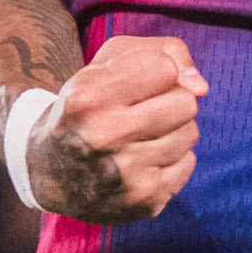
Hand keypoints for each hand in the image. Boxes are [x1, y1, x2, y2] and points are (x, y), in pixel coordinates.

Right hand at [34, 34, 207, 224]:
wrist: (50, 171)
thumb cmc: (89, 106)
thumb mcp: (108, 63)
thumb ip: (164, 51)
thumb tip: (201, 87)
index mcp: (88, 97)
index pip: (164, 67)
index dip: (155, 71)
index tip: (134, 84)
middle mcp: (104, 137)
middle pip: (185, 102)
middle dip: (169, 101)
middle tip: (141, 111)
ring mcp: (126, 173)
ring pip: (190, 133)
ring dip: (172, 130)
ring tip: (140, 136)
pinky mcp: (144, 200)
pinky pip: (188, 163)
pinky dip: (171, 159)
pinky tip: (143, 160)